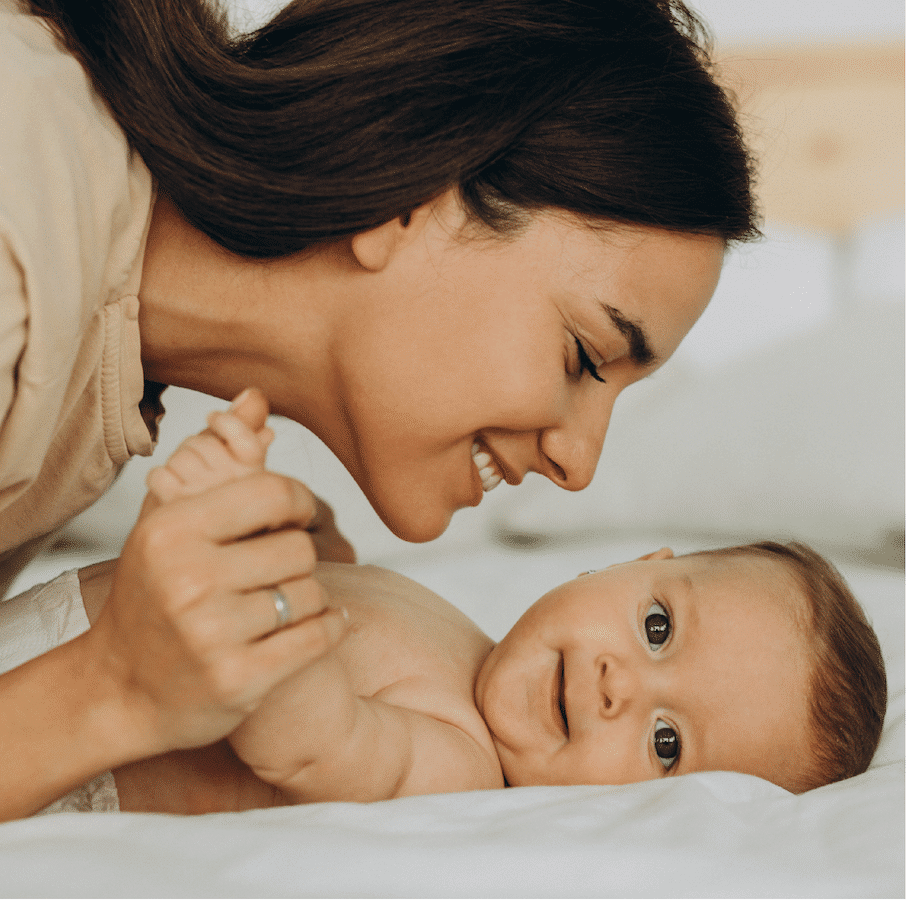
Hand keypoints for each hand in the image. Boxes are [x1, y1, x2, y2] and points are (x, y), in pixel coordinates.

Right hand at [87, 466, 347, 756]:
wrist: (120, 690)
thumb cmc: (151, 595)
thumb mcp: (168, 523)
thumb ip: (217, 459)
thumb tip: (257, 395)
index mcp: (171, 531)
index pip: (274, 493)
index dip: (298, 502)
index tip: (293, 517)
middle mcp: (188, 580)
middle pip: (299, 547)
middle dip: (296, 559)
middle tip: (274, 572)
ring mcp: (212, 634)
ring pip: (312, 593)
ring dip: (308, 598)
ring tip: (280, 604)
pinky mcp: (239, 679)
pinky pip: (319, 637)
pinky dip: (329, 627)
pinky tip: (317, 625)